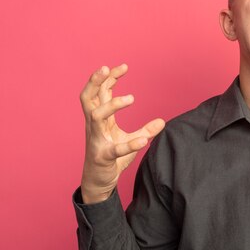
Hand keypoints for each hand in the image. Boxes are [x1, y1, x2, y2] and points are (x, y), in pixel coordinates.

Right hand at [79, 64, 164, 203]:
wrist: (99, 182)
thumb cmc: (111, 158)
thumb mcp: (129, 140)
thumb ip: (145, 130)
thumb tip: (162, 121)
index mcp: (100, 120)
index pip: (99, 93)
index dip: (108, 78)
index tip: (123, 67)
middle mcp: (94, 126)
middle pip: (87, 98)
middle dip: (95, 81)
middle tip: (106, 68)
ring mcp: (97, 140)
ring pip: (96, 116)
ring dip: (112, 105)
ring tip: (131, 98)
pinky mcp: (103, 157)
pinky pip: (114, 149)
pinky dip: (129, 144)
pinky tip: (143, 140)